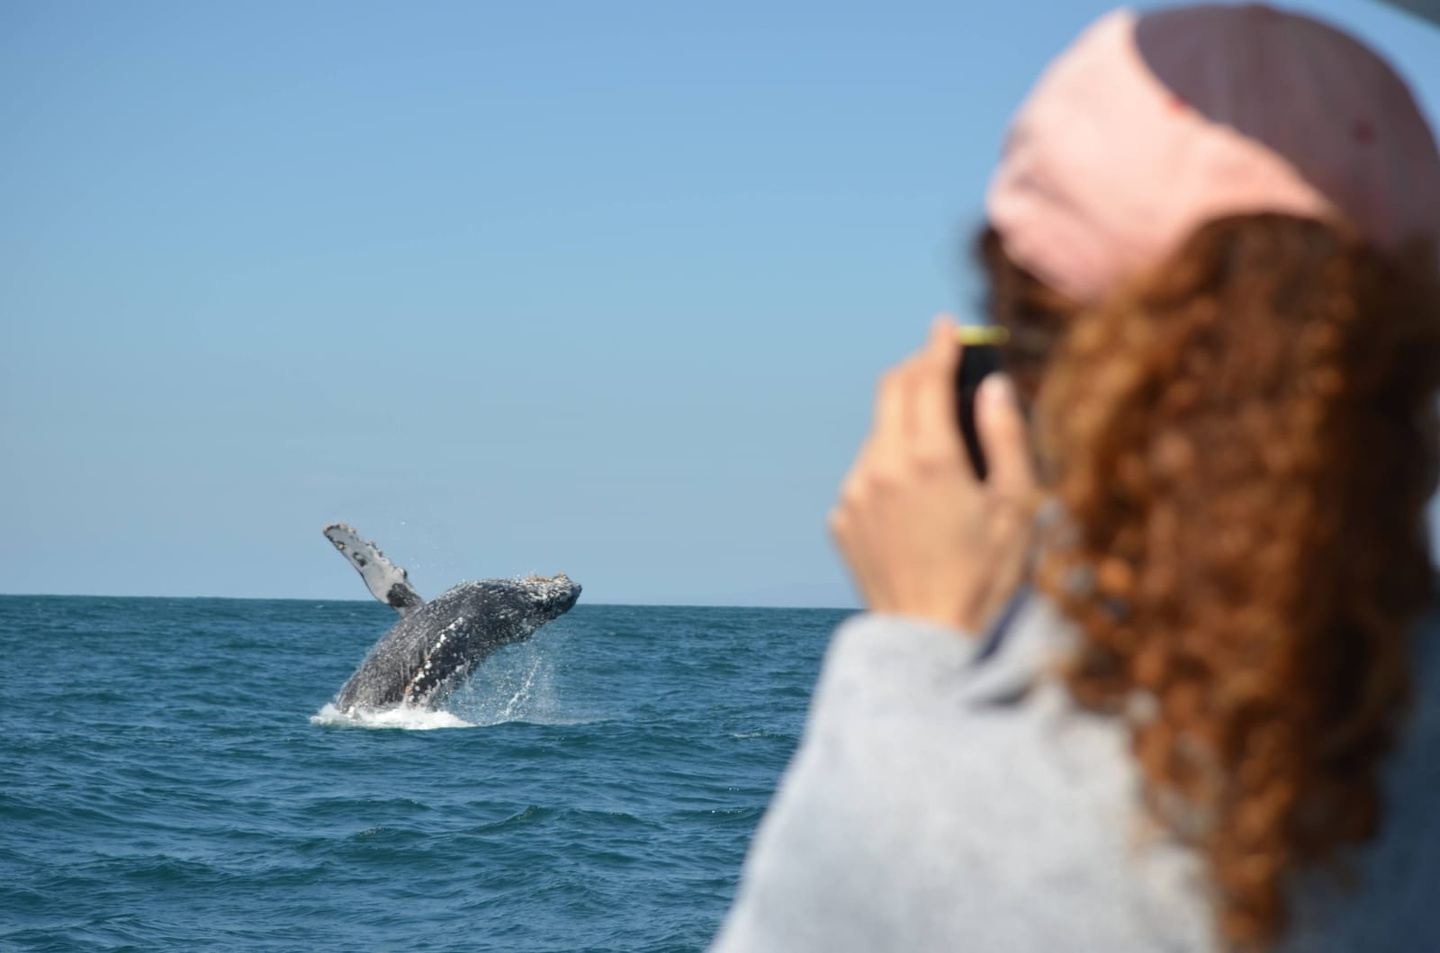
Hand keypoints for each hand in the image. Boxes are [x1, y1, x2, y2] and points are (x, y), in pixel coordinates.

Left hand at [829, 316, 1038, 632]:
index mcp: (931, 458)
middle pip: (892, 391)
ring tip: (939, 444)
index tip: (947, 326)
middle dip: (916, 369)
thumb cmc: (986, 576)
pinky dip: (890, 466)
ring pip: (879, 433)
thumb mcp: (1017, 507)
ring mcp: (855, 493)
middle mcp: (883, 467)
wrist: (928, 640)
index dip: (940, 345)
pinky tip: (917, 498)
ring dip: (905, 422)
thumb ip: (1005, 437)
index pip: (928, 377)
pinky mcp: (841, 519)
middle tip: (941, 364)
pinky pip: (866, 474)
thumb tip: (993, 386)